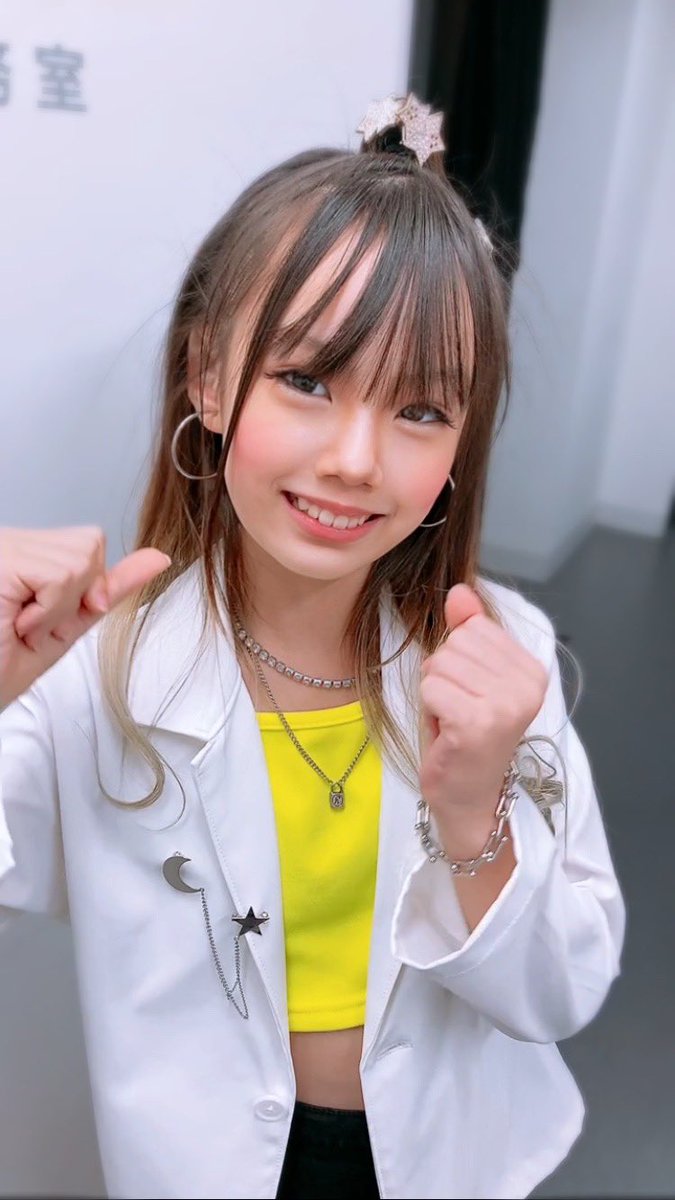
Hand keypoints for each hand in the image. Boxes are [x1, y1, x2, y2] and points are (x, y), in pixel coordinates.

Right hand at [0, 526, 171, 708]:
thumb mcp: (64, 629)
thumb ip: (106, 590)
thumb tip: (158, 558)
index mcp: (24, 555)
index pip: (86, 544)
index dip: (86, 588)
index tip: (43, 621)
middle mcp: (11, 542)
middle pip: (89, 544)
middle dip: (73, 597)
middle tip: (27, 626)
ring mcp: (5, 545)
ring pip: (81, 556)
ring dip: (57, 608)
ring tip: (18, 625)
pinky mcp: (3, 557)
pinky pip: (63, 574)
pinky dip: (48, 610)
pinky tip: (14, 623)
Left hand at [419, 583, 548, 820]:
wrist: (470, 797)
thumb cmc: (466, 736)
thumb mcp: (470, 677)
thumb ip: (468, 631)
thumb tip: (460, 590)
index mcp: (532, 669)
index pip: (473, 628)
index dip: (458, 661)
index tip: (471, 695)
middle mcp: (527, 685)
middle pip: (454, 645)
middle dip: (443, 677)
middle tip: (457, 712)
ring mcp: (505, 704)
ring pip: (438, 665)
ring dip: (434, 695)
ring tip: (451, 722)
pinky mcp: (477, 723)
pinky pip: (430, 689)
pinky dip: (428, 711)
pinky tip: (445, 733)